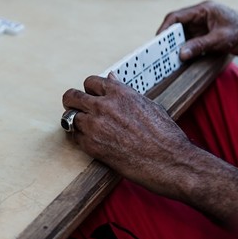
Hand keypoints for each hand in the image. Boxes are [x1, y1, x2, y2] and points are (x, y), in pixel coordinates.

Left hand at [63, 74, 194, 196]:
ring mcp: (94, 126)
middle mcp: (103, 106)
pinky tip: (91, 141)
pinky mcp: (90, 145)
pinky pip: (74, 137)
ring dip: (75, 122)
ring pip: (68, 118)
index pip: (89, 82)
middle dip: (72, 102)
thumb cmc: (164, 134)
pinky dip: (79, 138)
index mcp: (119, 92)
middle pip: (71, 97)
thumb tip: (111, 78)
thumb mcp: (148, 105)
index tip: (91, 97)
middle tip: (75, 109)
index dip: (90, 90)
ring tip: (84, 128)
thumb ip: (124, 92)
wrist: (169, 161)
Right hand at [157, 0, 237, 60]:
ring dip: (175, 44)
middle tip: (160, 50)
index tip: (158, 40)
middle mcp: (200, 15)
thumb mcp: (220, 40)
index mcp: (203, 9)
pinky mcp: (203, 33)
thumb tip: (181, 54)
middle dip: (168, 38)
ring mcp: (201, 24)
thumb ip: (199, 45)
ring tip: (168, 56)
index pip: (177, 16)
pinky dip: (183, 47)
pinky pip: (187, 39)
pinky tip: (180, 56)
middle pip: (176, 25)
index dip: (165, 28)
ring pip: (181, 33)